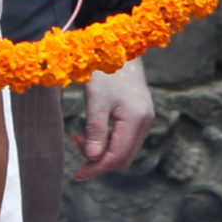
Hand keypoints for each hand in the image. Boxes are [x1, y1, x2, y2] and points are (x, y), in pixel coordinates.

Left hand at [75, 57, 153, 177]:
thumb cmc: (105, 71)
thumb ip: (95, 130)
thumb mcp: (96, 100)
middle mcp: (146, 122)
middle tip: (75, 146)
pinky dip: (108, 142)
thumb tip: (92, 157)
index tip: (77, 174)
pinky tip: (92, 132)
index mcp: (136, 119)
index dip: (97, 168)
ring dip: (102, 151)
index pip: (117, 157)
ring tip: (79, 137)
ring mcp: (145, 119)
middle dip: (98, 160)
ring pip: (124, 150)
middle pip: (123, 157)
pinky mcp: (140, 116)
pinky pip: (125, 139)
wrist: (120, 47)